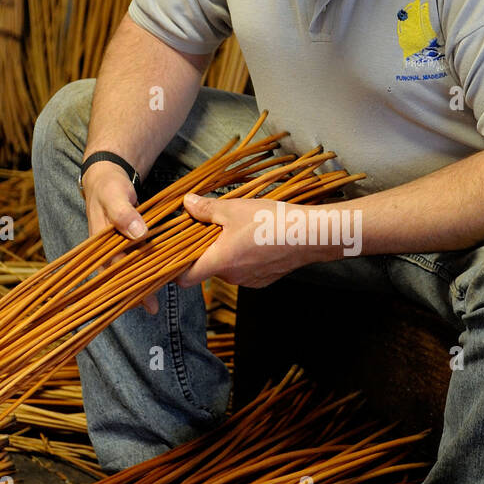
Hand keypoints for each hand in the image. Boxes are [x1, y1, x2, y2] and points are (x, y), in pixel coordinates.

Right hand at [80, 160, 158, 314]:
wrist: (107, 178)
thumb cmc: (108, 187)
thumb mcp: (114, 195)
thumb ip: (124, 213)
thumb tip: (139, 233)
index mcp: (100, 245)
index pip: (114, 271)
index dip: (129, 286)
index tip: (144, 301)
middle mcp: (107, 251)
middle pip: (121, 276)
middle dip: (136, 292)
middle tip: (153, 308)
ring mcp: (117, 248)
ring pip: (130, 270)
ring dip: (143, 282)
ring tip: (157, 301)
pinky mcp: (127, 243)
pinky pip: (137, 259)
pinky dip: (147, 266)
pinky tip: (161, 274)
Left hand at [175, 194, 323, 287]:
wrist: (310, 235)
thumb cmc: (270, 221)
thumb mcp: (233, 208)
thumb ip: (206, 209)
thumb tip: (187, 203)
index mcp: (219, 261)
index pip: (185, 279)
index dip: (175, 269)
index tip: (173, 255)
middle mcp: (232, 277)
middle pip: (207, 268)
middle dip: (206, 249)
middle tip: (212, 227)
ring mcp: (249, 281)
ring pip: (228, 268)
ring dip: (227, 252)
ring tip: (239, 229)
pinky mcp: (264, 280)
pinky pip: (246, 270)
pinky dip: (245, 257)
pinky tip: (256, 239)